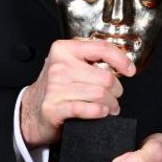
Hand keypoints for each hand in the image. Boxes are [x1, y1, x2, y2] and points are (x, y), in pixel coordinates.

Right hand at [20, 38, 135, 146]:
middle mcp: (59, 66)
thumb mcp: (69, 63)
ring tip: (109, 107)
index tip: (129, 70)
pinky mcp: (54, 108)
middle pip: (105, 77)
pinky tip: (100, 112)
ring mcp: (55, 87)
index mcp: (64, 49)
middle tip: (114, 96)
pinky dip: (99, 112)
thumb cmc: (56, 86)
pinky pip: (87, 109)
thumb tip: (120, 61)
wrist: (31, 109)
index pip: (101, 48)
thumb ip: (90, 57)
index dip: (121, 60)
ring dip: (111, 104)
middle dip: (116, 90)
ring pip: (100, 95)